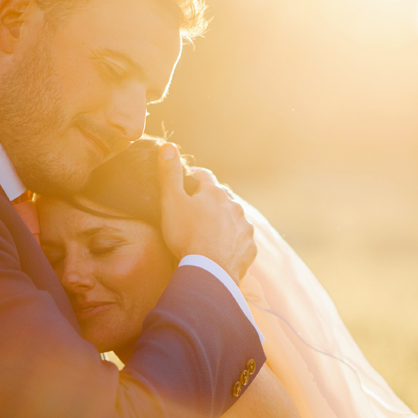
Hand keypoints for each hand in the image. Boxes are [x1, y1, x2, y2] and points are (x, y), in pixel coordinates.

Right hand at [157, 143, 255, 282]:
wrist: (210, 271)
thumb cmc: (187, 235)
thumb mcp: (172, 202)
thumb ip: (170, 173)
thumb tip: (167, 146)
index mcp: (215, 193)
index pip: (204, 177)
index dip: (193, 178)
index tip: (186, 182)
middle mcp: (234, 206)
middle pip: (221, 198)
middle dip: (210, 201)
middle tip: (195, 211)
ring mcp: (244, 228)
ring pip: (233, 219)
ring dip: (223, 221)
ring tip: (209, 233)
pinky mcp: (249, 249)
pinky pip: (240, 241)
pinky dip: (232, 243)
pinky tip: (222, 250)